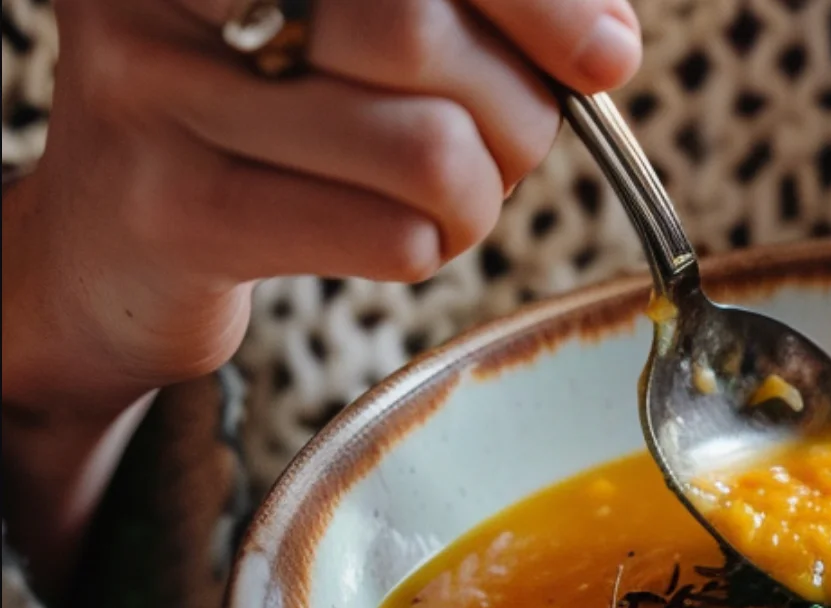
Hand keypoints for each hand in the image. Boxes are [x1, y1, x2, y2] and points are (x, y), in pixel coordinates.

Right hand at [1, 0, 640, 582]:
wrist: (115, 246)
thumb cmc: (269, 115)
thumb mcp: (359, 33)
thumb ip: (475, 13)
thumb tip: (605, 44)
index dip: (535, 3)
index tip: (602, 56)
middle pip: (417, 28)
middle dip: (512, 110)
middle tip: (504, 146)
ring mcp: (156, 91)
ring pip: (425, 148)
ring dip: (479, 198)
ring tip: (447, 201)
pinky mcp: (179, 214)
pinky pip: (390, 236)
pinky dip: (429, 249)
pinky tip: (392, 236)